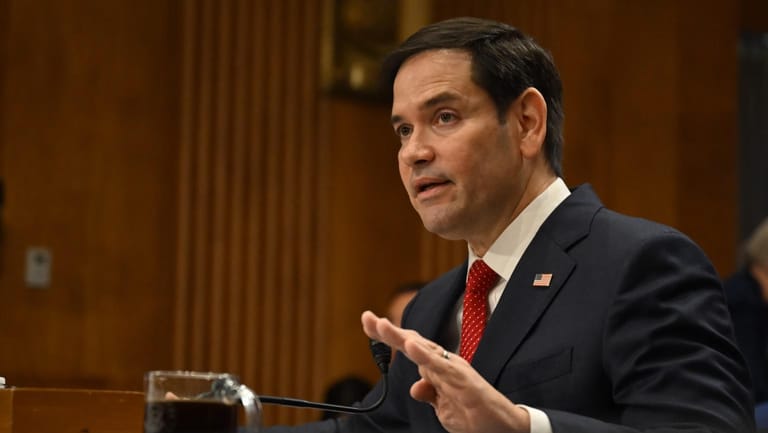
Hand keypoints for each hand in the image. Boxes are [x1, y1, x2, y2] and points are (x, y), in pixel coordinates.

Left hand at [361, 311, 529, 432]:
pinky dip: (426, 355)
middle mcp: (444, 364)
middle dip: (389, 332)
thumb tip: (415, 387)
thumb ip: (429, 393)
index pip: (410, 348)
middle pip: (413, 343)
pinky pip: (441, 366)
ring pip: (424, 350)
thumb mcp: (443, 408)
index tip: (369, 323)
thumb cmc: (475, 415)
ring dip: (402, 338)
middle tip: (368, 318)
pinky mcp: (463, 380)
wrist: (502, 428)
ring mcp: (453, 370)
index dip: (389, 337)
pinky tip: (411, 345)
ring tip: (383, 326)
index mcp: (438, 369)